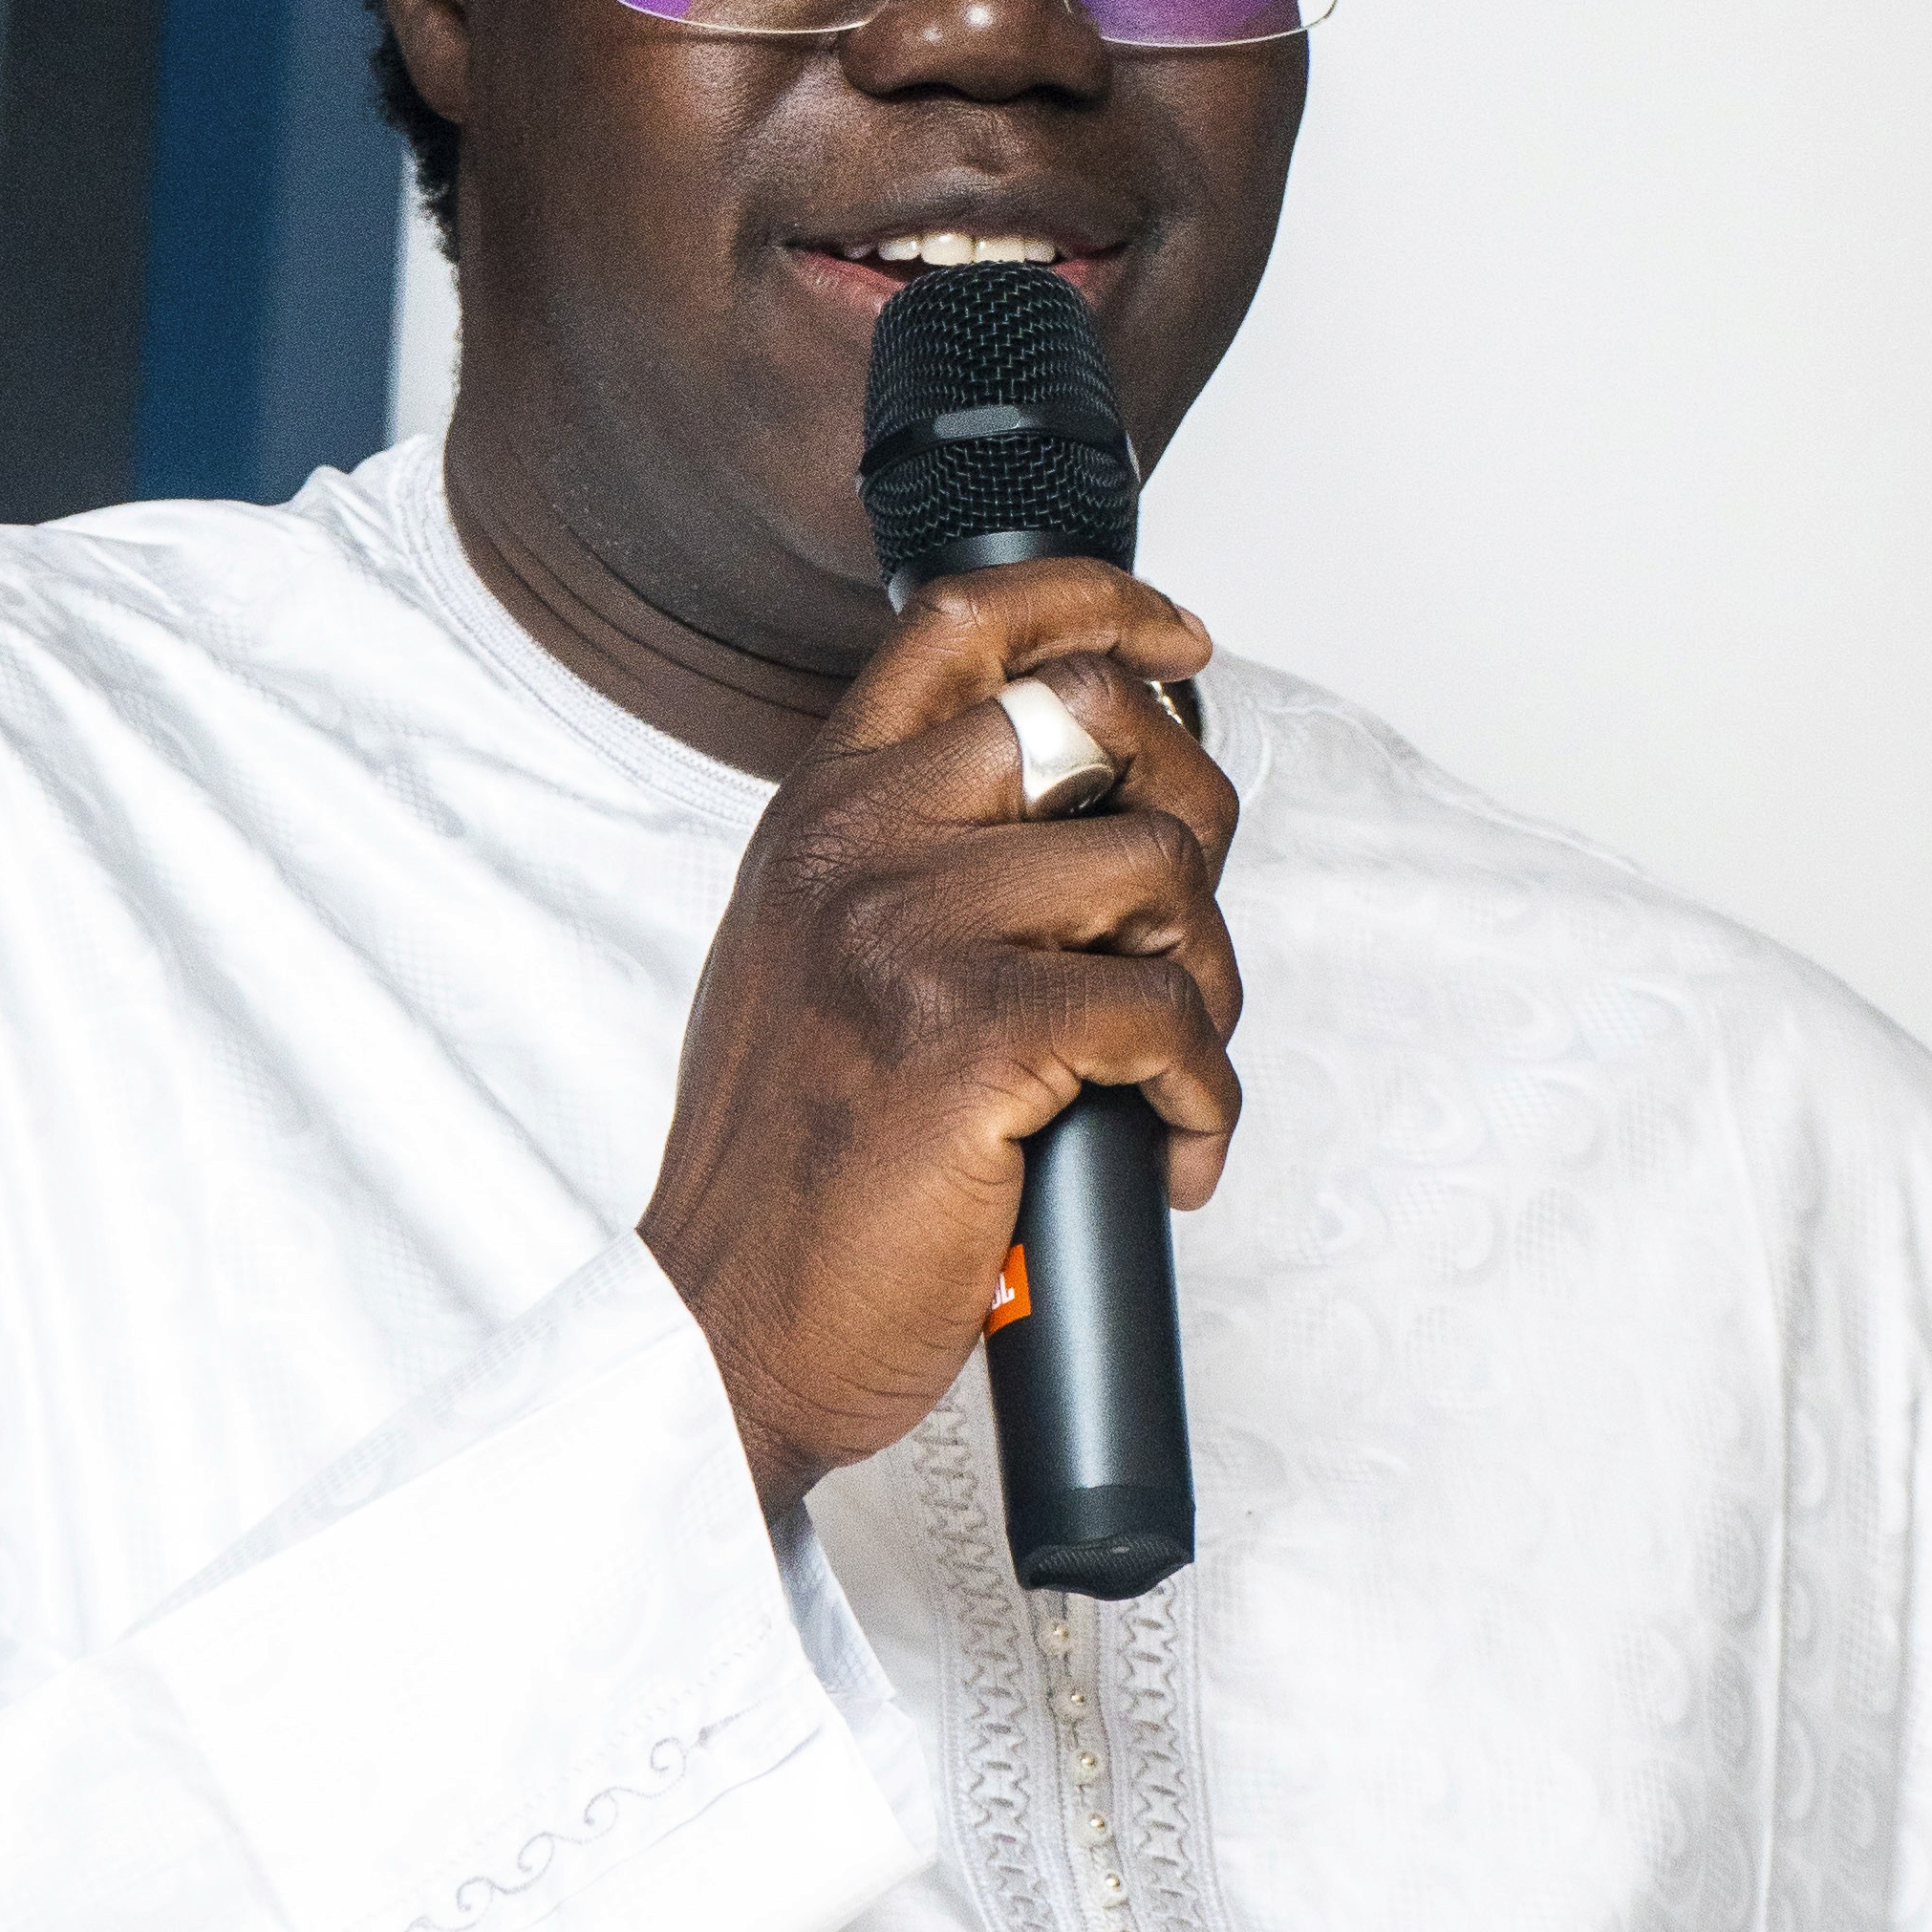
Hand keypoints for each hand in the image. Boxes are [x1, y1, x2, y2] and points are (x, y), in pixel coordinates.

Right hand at [640, 561, 1240, 1512]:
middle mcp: (854, 843)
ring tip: (1164, 1072)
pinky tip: (1167, 1149)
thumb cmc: (793, 1173)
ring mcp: (905, 931)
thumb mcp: (812, 963)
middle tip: (1179, 943)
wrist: (727, 1329)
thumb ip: (911, 862)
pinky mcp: (969, 1037)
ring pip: (1159, 869)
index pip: (965, 621)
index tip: (1180, 644)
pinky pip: (1167, 1015)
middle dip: (1193, 819)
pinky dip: (1203, 1097)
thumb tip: (1091, 810)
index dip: (1099, 602)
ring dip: (1205, 979)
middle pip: (1101, 719)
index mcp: (819, 811)